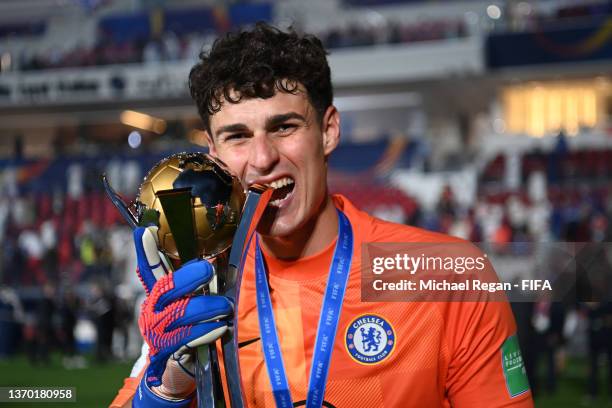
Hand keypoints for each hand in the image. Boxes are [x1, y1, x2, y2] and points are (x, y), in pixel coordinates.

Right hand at [134, 226, 232, 393]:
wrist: (170, 370)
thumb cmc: (182, 328)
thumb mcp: (184, 304)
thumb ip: (193, 285)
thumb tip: (214, 261)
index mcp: (156, 295)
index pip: (148, 269)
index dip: (147, 251)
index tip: (146, 230)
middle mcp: (152, 310)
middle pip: (166, 287)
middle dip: (189, 276)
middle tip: (209, 269)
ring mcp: (158, 331)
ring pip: (182, 312)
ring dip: (208, 306)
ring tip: (225, 306)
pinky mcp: (168, 350)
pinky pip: (190, 336)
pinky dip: (208, 331)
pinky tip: (221, 328)